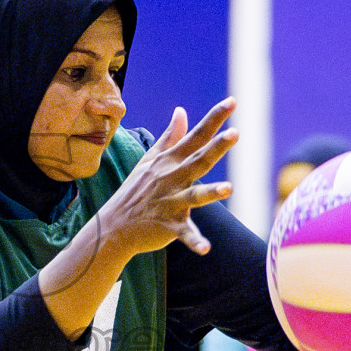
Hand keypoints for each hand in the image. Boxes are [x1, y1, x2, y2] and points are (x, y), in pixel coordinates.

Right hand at [101, 99, 237, 259]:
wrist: (114, 224)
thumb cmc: (136, 190)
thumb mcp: (151, 160)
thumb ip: (170, 136)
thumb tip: (181, 111)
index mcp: (170, 162)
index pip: (196, 136)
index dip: (214, 119)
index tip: (233, 102)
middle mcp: (172, 179)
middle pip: (198, 161)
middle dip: (216, 148)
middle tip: (235, 134)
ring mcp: (170, 202)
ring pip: (193, 196)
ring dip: (210, 193)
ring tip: (229, 189)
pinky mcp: (168, 225)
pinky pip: (184, 234)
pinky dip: (194, 241)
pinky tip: (206, 249)